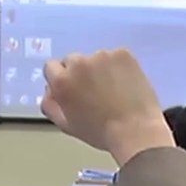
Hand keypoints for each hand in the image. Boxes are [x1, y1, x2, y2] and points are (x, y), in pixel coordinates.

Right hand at [41, 49, 174, 165]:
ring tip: (112, 90)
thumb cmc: (100, 132)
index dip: (61, 79)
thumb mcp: (66, 125)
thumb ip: (50, 104)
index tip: (72, 88)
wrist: (136, 130)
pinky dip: (118, 67)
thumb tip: (49, 90)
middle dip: (79, 73)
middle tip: (94, 91)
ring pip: (95, 58)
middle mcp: (79, 62)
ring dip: (99, 69)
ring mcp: (102, 55)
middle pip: (72, 60)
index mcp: (62, 80)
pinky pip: (115, 57)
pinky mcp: (123, 54)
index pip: (51, 67)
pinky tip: (124, 84)